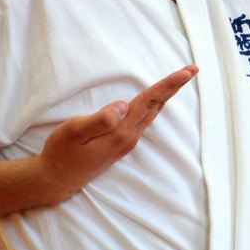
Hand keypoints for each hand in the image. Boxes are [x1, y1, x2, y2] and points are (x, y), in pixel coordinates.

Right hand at [32, 65, 197, 204]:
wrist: (56, 180)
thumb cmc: (60, 153)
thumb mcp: (73, 132)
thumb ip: (99, 119)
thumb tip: (123, 104)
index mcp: (120, 132)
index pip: (149, 101)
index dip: (168, 84)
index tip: (187, 72)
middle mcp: (129, 138)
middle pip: (156, 105)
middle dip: (174, 86)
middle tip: (193, 68)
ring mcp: (126, 142)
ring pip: (152, 112)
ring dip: (167, 94)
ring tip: (180, 79)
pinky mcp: (121, 144)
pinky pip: (144, 119)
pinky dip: (155, 104)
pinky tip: (157, 100)